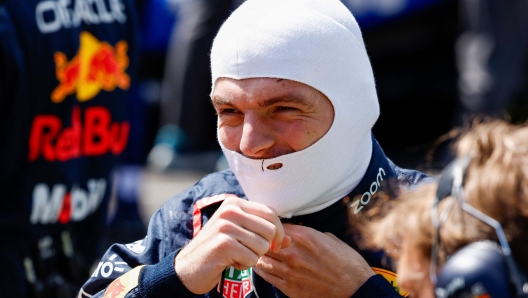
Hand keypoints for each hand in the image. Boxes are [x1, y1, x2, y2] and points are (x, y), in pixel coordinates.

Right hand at [175, 196, 290, 293]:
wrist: (187, 268)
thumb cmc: (217, 250)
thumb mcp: (240, 235)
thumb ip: (263, 233)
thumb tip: (289, 240)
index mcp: (235, 203)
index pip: (270, 213)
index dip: (278, 231)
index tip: (274, 245)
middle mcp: (230, 210)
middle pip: (270, 229)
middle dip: (264, 246)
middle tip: (247, 252)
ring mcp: (226, 225)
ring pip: (262, 245)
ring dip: (252, 257)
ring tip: (236, 255)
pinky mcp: (224, 243)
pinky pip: (252, 258)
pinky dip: (244, 264)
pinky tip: (229, 261)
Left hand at [254, 224, 373, 297]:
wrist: (355, 289)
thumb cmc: (347, 264)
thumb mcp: (332, 239)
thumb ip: (313, 233)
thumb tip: (302, 231)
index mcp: (305, 237)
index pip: (276, 225)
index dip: (274, 227)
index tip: (274, 230)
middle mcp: (293, 252)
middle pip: (265, 241)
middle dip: (264, 241)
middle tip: (264, 241)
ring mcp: (289, 271)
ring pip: (261, 259)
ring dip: (261, 255)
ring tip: (262, 254)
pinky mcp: (288, 287)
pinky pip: (266, 276)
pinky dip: (262, 270)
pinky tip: (264, 267)